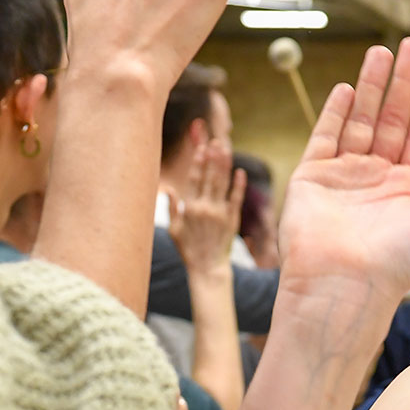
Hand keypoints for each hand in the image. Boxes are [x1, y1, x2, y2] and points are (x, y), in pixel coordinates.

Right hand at [168, 141, 244, 273]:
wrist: (207, 268)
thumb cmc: (188, 250)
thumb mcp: (174, 230)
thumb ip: (173, 209)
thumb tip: (169, 189)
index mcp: (190, 208)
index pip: (195, 180)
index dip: (199, 162)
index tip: (201, 148)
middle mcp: (206, 208)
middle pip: (210, 177)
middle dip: (213, 157)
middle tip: (215, 141)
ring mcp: (220, 213)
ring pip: (223, 184)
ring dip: (224, 165)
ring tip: (225, 149)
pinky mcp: (232, 220)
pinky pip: (236, 198)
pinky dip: (238, 185)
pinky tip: (240, 172)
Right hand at [278, 38, 409, 301]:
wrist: (345, 284)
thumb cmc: (398, 261)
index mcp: (409, 189)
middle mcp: (377, 180)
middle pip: (393, 119)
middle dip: (404, 82)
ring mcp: (344, 177)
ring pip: (361, 120)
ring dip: (373, 86)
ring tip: (383, 51)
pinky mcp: (313, 178)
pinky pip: (326, 136)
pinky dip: (336, 111)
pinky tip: (350, 86)